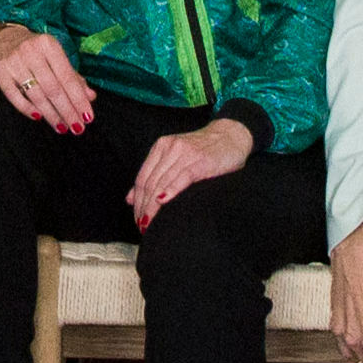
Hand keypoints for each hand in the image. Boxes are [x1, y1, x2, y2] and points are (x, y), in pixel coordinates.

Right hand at [0, 25, 96, 133]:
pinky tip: (39, 117)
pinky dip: (27, 108)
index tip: (87, 117)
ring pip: (36, 94)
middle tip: (77, 128)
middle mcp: (31, 51)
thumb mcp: (55, 57)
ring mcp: (14, 62)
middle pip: (53, 88)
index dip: (78, 99)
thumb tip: (90, 96)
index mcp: (48, 45)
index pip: (67, 77)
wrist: (3, 38)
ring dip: (51, 114)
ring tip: (62, 127)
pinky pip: (14, 96)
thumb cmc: (34, 51)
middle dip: (67, 111)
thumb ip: (72, 77)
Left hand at [127, 117, 252, 227]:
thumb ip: (154, 176)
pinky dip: (171, 191)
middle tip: (143, 226)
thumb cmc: (205, 151)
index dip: (137, 201)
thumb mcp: (176, 158)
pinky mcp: (201, 160)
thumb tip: (130, 199)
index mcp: (161, 147)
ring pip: (162, 182)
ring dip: (154, 206)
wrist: (232, 136)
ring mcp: (185, 153)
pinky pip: (182, 177)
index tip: (137, 218)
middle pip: (149, 182)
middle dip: (144, 207)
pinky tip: (163, 203)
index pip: (142, 178)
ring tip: (151, 224)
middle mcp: (170, 148)